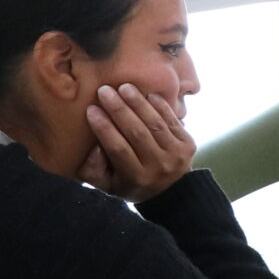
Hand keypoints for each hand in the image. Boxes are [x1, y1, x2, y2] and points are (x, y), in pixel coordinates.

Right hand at [80, 83, 195, 201]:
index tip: (91, 109)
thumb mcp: (109, 184)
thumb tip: (90, 147)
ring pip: (155, 124)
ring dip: (139, 103)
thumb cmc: (132, 184)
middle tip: (104, 91)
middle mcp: (158, 167)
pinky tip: (147, 93)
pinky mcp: (188, 144)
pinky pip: (172, 120)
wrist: (172, 191)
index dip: (104, 128)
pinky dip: (160, 105)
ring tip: (124, 87)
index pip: (118, 149)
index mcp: (136, 178)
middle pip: (137, 133)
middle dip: (119, 109)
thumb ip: (94, 170)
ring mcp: (176, 155)